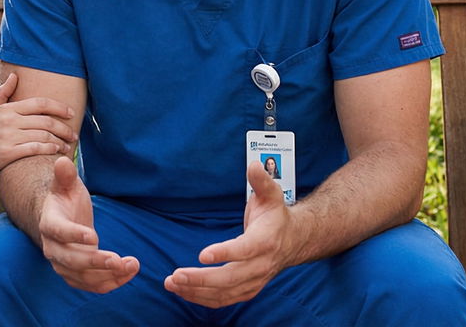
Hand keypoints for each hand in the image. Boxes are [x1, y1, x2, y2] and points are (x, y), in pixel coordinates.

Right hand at [0, 73, 76, 178]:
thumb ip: (3, 94)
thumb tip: (15, 76)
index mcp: (7, 109)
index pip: (40, 103)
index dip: (59, 107)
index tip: (71, 113)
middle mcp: (9, 120)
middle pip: (45, 120)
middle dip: (64, 127)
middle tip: (74, 133)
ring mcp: (8, 136)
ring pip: (43, 135)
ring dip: (59, 141)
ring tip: (67, 146)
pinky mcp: (6, 153)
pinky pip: (34, 148)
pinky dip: (49, 149)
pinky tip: (56, 152)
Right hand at [37, 155, 138, 292]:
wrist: (62, 220)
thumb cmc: (66, 199)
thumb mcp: (67, 185)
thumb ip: (65, 176)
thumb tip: (62, 161)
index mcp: (49, 224)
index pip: (58, 232)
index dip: (74, 235)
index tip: (94, 236)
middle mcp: (52, 248)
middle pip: (70, 260)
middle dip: (95, 262)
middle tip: (118, 260)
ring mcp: (63, 265)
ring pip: (83, 277)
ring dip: (108, 275)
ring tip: (132, 265)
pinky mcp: (75, 276)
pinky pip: (92, 285)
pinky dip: (111, 283)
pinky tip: (129, 272)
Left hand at [164, 162, 295, 307]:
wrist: (293, 240)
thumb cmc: (276, 215)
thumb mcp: (271, 194)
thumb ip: (261, 180)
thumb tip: (253, 164)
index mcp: (266, 241)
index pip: (245, 250)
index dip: (225, 253)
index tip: (202, 255)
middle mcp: (261, 265)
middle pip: (231, 277)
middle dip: (202, 278)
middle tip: (176, 274)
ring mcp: (255, 280)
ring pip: (225, 292)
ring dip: (197, 291)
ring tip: (172, 283)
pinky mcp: (247, 289)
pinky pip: (224, 299)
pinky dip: (202, 298)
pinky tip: (183, 291)